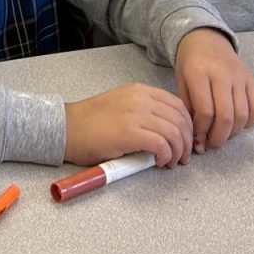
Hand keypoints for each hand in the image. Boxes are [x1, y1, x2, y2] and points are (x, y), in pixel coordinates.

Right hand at [63, 83, 192, 167]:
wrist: (67, 128)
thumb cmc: (90, 123)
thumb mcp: (121, 106)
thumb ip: (144, 112)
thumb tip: (167, 132)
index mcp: (139, 90)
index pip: (177, 104)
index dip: (187, 125)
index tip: (185, 140)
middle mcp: (140, 98)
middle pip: (180, 119)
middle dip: (187, 141)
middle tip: (183, 156)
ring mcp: (135, 114)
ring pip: (174, 132)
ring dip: (179, 151)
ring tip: (172, 162)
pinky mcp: (130, 133)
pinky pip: (162, 144)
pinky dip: (166, 156)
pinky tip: (159, 162)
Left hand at [174, 27, 253, 152]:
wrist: (205, 39)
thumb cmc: (190, 64)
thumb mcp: (181, 83)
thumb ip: (189, 109)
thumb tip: (198, 140)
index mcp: (198, 73)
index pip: (205, 111)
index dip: (202, 131)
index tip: (198, 139)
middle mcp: (221, 74)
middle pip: (226, 115)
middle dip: (219, 137)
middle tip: (211, 144)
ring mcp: (239, 76)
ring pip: (242, 114)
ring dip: (233, 132)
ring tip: (223, 135)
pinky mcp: (251, 79)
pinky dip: (249, 122)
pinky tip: (237, 126)